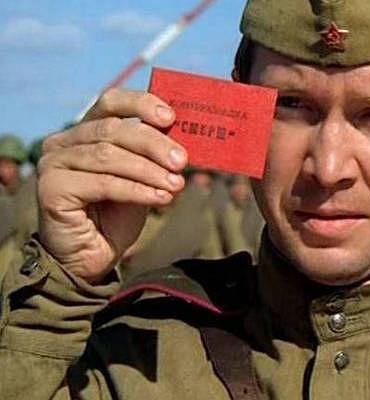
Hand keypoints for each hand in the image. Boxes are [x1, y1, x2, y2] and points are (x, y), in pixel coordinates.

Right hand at [37, 88, 187, 282]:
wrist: (93, 256)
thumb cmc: (117, 214)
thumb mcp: (141, 178)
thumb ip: (154, 157)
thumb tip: (186, 143)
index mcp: (84, 130)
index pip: (110, 102)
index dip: (140, 104)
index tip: (171, 117)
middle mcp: (62, 142)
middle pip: (113, 130)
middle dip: (154, 144)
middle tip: (182, 161)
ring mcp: (52, 164)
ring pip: (109, 156)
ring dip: (149, 170)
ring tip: (176, 184)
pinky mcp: (51, 189)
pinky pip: (103, 183)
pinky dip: (138, 190)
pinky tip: (162, 199)